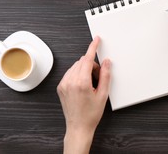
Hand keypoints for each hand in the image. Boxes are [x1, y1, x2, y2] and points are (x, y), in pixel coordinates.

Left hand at [57, 36, 110, 152]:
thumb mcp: (103, 94)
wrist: (78, 127)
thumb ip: (106, 75)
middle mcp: (70, 81)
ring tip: (90, 84)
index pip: (87, 59)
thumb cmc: (91, 114)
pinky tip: (83, 85)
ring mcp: (63, 84)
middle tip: (98, 78)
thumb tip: (107, 62)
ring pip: (75, 66)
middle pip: (82, 62)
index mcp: (81, 82)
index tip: (96, 40)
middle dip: (92, 65)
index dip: (92, 47)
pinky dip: (77, 74)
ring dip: (84, 69)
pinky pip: (70, 73)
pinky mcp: (60, 87)